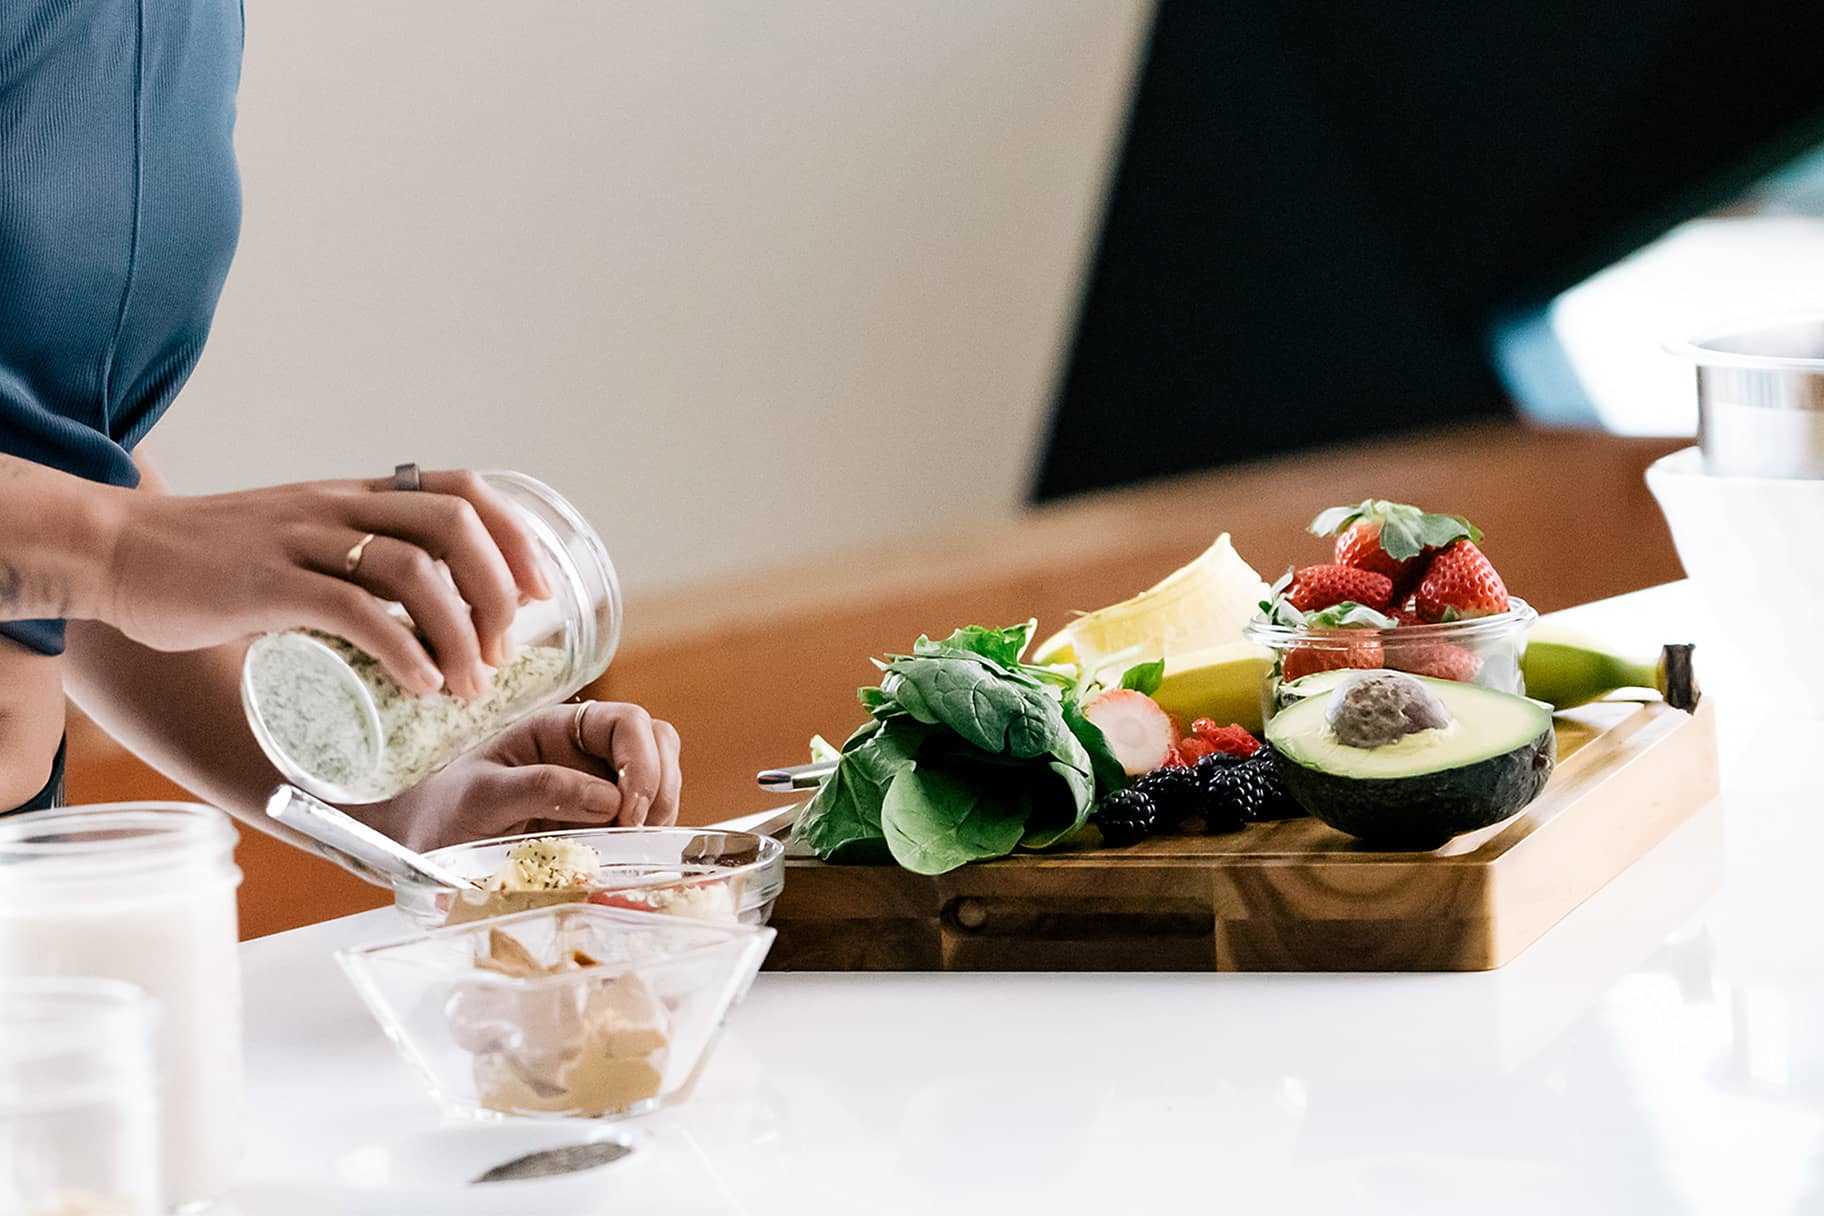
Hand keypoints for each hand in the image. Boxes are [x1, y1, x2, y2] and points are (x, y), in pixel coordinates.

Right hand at [100, 469, 548, 697]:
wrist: (116, 554)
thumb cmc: (214, 565)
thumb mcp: (301, 544)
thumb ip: (354, 569)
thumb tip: (422, 624)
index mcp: (354, 496)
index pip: (460, 490)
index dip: (512, 535)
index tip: (537, 590)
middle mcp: (337, 507)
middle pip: (452, 524)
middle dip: (498, 588)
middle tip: (507, 649)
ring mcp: (302, 542)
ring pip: (411, 570)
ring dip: (458, 632)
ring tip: (469, 685)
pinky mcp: (266, 584)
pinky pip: (351, 609)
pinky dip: (401, 649)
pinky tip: (422, 685)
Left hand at [365, 701, 682, 850]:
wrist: (419, 846)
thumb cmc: (442, 812)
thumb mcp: (481, 798)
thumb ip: (541, 789)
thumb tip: (611, 800)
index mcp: (557, 729)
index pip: (627, 723)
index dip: (642, 762)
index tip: (630, 811)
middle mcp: (584, 751)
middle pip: (656, 744)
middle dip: (660, 785)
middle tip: (639, 832)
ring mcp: (595, 786)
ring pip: (660, 778)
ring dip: (662, 810)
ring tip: (635, 847)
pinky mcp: (598, 823)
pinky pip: (644, 818)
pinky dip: (649, 835)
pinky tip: (627, 857)